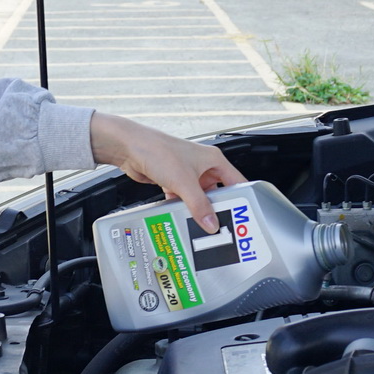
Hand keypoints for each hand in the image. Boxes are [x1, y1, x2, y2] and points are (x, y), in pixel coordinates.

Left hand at [90, 112, 246, 232]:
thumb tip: (211, 224)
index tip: (243, 217)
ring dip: (198, 210)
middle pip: (218, 192)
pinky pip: (184, 198)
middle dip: (217, 208)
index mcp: (213, 159)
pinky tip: (181, 217)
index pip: (237, 182)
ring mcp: (187, 173)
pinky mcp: (173, 180)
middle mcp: (202, 165)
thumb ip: (199, 205)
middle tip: (221, 225)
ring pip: (199, 197)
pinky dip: (183, 208)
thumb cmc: (158, 150)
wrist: (130, 147)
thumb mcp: (184, 182)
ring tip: (201, 225)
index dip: (242, 199)